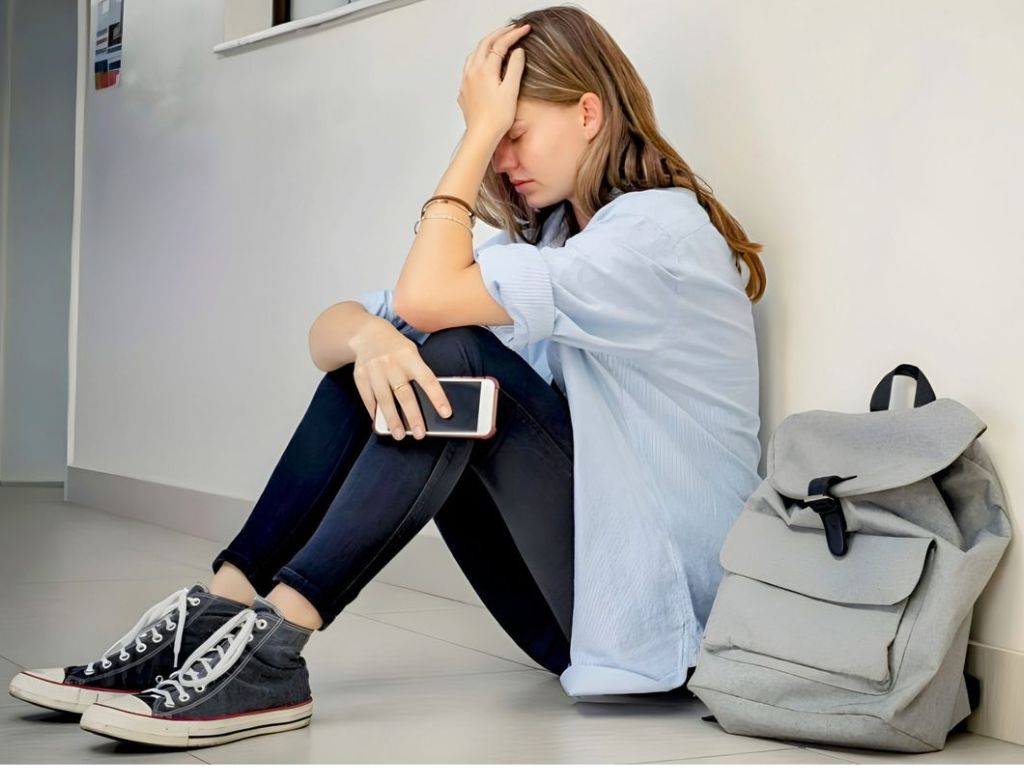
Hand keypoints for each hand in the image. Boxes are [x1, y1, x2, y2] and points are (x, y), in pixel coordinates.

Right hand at [351, 319, 452, 439]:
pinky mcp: (360, 376)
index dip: (437, 397)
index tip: (446, 414)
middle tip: (419, 434)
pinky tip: (381, 424)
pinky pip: (368, 398)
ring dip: (392, 419)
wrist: (368, 334)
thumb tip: (429, 404)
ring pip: (384, 399)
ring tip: (399, 435)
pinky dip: (375, 413)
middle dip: (413, 416)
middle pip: (404, 394)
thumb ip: (418, 375)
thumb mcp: (411, 354)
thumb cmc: (397, 349)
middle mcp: (391, 363)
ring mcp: (374, 369)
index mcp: (410, 357)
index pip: (427, 379)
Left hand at [457, 22, 530, 141]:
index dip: (513, 34)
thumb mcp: (511, 90)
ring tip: (498, 41)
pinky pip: (469, 66)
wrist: (481, 136)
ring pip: (474, 54)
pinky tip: (484, 63)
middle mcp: (472, 72)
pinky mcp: (464, 90)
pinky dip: (478, 57)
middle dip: (499, 34)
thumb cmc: (497, 118)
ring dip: (487, 44)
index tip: (524, 29)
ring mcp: (466, 81)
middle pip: (484, 44)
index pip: (500, 44)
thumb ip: (514, 68)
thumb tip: (517, 52)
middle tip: (512, 29)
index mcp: (485, 70)